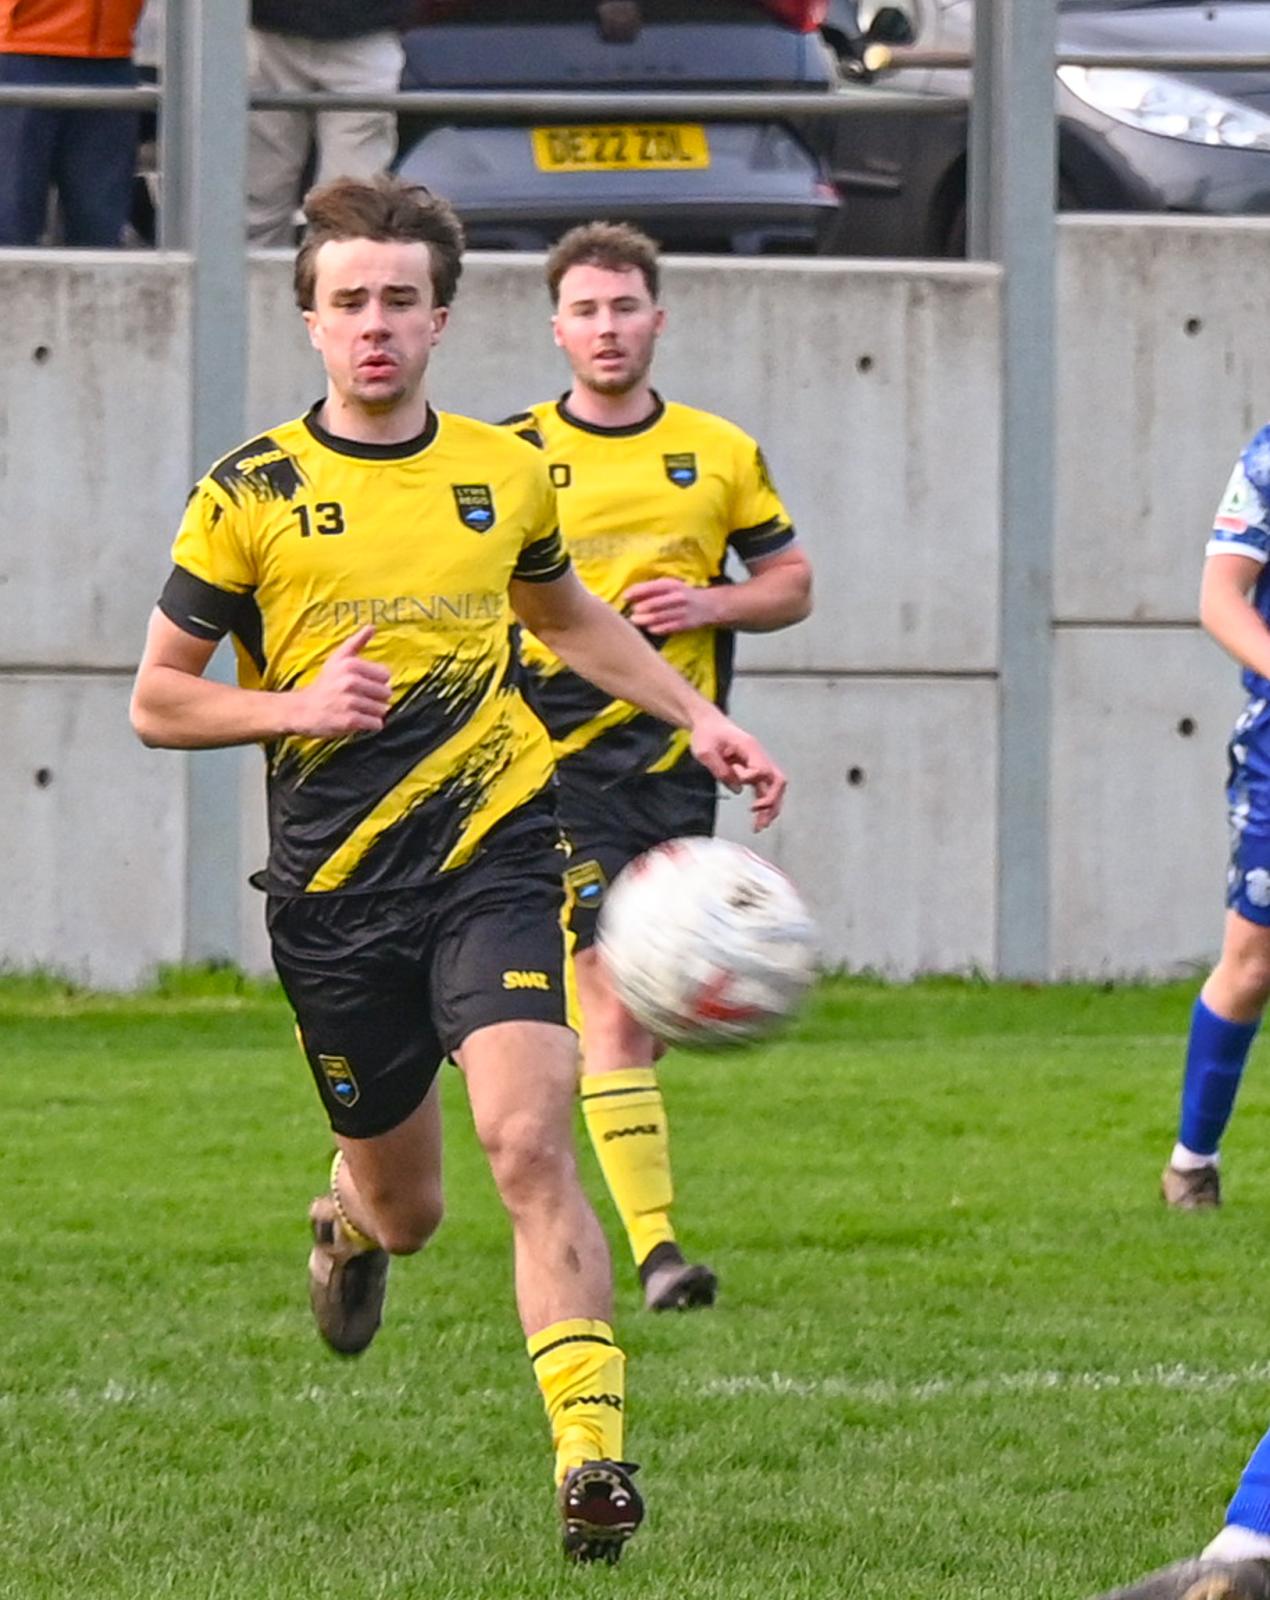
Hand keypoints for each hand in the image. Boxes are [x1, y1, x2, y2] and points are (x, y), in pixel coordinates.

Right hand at [289, 625, 391, 736]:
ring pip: (382, 709)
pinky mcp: (349, 721)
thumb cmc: (324, 684)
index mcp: (351, 665)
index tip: (364, 686)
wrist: (302, 710)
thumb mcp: (337, 659)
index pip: (386, 675)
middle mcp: (351, 681)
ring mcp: (350, 702)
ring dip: (373, 713)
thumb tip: (372, 627)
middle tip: (360, 700)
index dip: (377, 682)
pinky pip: (376, 724)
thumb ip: (356, 643)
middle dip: (376, 699)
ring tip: (358, 710)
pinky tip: (359, 721)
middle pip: (386, 693)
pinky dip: (371, 725)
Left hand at [624, 578, 719, 634]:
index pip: (651, 587)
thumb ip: (650, 589)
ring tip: (636, 621)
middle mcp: (677, 597)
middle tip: (633, 612)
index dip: (636, 592)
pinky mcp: (684, 624)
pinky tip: (649, 627)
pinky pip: (665, 628)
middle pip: (652, 605)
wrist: (708, 605)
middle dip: (639, 609)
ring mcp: (681, 612)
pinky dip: (654, 628)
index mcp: (672, 585)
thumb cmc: (682, 594)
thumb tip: (630, 594)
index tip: (626, 597)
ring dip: (643, 621)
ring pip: (657, 618)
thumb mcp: (669, 586)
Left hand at [689, 707, 786, 830]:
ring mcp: (757, 764)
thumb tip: (737, 788)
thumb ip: (720, 769)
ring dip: (770, 807)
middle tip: (760, 819)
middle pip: (776, 780)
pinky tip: (758, 819)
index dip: (751, 778)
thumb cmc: (706, 734)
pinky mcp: (752, 771)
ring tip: (761, 826)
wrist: (707, 724)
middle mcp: (758, 756)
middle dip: (771, 801)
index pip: (761, 769)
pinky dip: (763, 804)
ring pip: (773, 788)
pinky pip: (763, 789)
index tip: (736, 777)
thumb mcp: (705, 751)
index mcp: (750, 747)